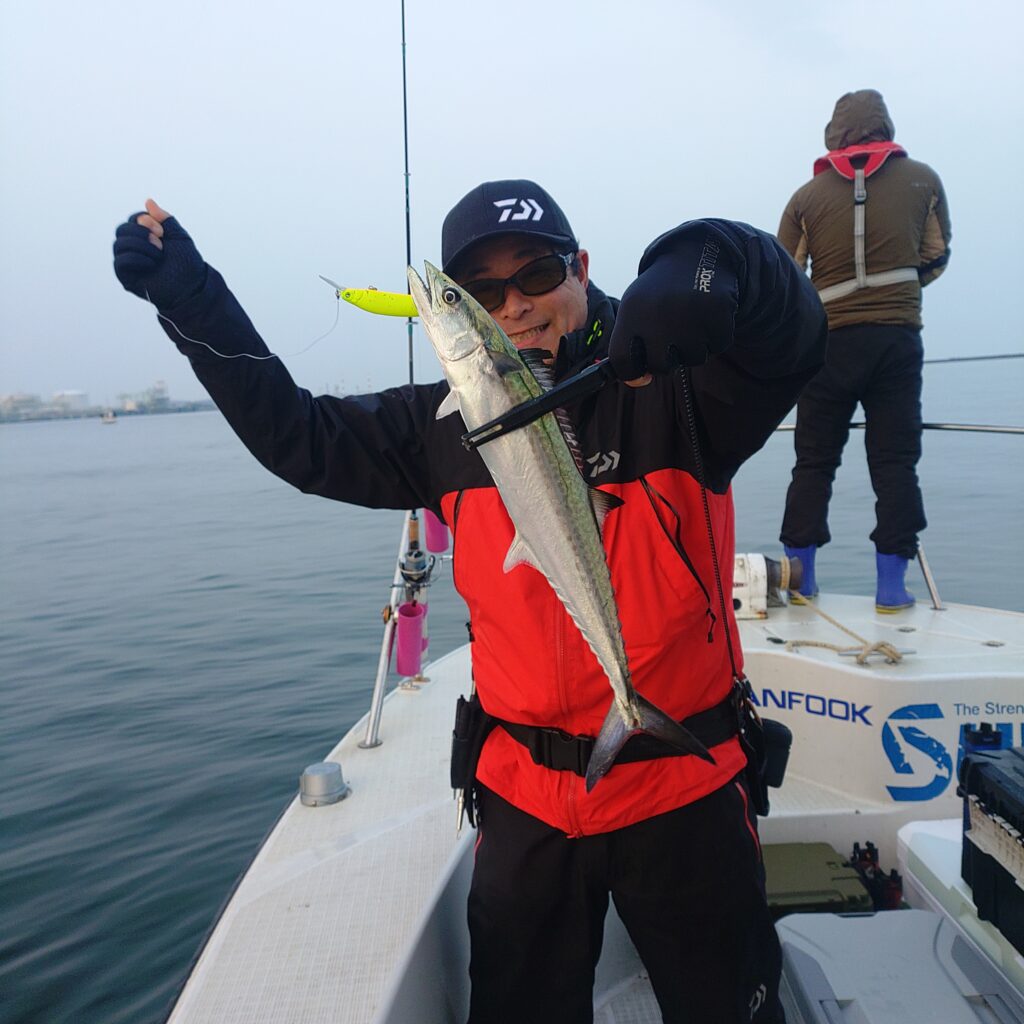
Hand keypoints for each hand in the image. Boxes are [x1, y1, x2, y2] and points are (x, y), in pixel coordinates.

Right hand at [113, 199, 206, 309]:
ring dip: (141, 245)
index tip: (162, 231)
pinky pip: (120, 261)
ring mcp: (129, 263)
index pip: (133, 219)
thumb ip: (165, 219)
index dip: (145, 220)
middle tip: (160, 242)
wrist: (192, 287)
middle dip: (141, 232)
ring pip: (119, 244)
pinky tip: (151, 264)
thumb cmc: (187, 264)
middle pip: (122, 229)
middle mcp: (134, 248)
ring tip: (159, 254)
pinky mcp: (126, 277)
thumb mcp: (179, 237)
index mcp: (145, 237)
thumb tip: (149, 201)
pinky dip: (136, 258)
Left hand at [608, 242, 737, 386]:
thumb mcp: (637, 309)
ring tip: (691, 319)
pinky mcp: (718, 314)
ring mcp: (689, 314)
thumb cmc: (661, 292)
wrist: (697, 254)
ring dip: (693, 346)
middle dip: (667, 357)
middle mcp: (659, 313)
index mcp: (632, 311)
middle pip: (660, 366)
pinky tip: (708, 315)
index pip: (622, 361)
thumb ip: (630, 346)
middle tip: (672, 334)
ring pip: (692, 359)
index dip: (631, 371)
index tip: (639, 368)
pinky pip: (717, 346)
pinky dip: (714, 336)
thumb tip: (638, 382)